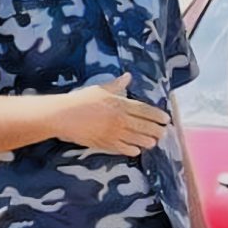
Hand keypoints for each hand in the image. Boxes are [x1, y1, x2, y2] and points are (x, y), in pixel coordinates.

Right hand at [56, 73, 170, 156]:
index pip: (146, 111)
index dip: (158, 116)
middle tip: (162, 132)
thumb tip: (128, 77)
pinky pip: (125, 149)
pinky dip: (133, 150)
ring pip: (139, 140)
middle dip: (158, 131)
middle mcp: (121, 120)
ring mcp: (114, 133)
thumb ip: (116, 85)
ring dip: (148, 142)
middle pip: (147, 127)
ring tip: (152, 142)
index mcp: (121, 105)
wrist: (61, 116)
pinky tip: (136, 150)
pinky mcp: (106, 144)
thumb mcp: (99, 89)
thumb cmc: (79, 100)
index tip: (166, 119)